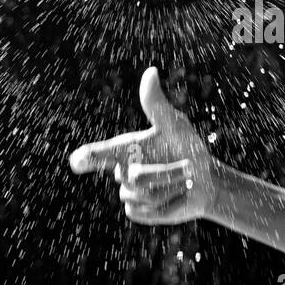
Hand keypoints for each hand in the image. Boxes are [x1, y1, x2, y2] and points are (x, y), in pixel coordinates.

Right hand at [69, 66, 214, 224]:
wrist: (206, 180)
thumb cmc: (188, 147)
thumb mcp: (175, 125)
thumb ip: (157, 105)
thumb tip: (150, 72)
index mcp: (125, 148)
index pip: (96, 155)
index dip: (86, 158)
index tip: (78, 162)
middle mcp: (122, 170)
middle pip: (134, 178)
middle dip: (166, 173)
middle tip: (188, 167)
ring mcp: (129, 193)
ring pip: (143, 197)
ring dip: (171, 188)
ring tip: (183, 181)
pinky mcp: (139, 211)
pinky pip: (147, 212)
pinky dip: (169, 205)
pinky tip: (177, 198)